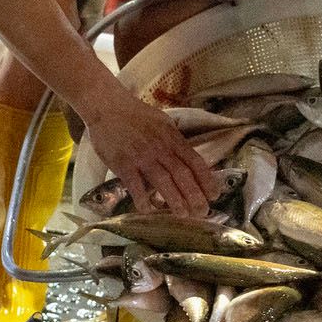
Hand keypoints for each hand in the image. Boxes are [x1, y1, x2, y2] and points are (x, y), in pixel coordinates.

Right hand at [84, 90, 214, 218]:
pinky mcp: (123, 163)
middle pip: (182, 174)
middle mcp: (160, 148)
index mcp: (171, 138)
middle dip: (195, 195)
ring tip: (183, 215)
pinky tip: (148, 210)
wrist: (107, 106)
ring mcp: (141, 156)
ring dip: (175, 200)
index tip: (214, 195)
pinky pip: (135, 185)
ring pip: (163, 181)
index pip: (194, 161)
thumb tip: (189, 158)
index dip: (206, 180)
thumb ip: (175, 140)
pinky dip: (143, 199)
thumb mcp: (163, 122)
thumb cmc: (136, 115)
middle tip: (203, 212)